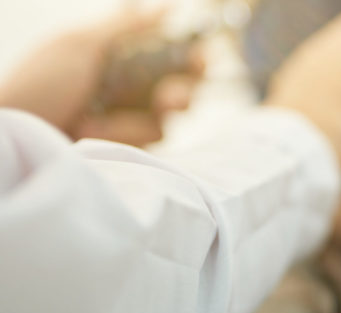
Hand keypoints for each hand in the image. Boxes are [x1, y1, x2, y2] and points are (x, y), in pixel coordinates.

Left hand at [0, 10, 201, 146]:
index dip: (194, 58)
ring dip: (134, 120)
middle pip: (184, 89)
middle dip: (181, 94)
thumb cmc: (39, 82)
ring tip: (94, 121)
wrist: (16, 130)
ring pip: (167, 120)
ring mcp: (129, 119)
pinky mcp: (126, 147)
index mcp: (123, 56)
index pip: (174, 54)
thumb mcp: (80, 44)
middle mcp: (132, 87)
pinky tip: (89, 132)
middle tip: (168, 100)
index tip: (200, 61)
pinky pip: (146, 143)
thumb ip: (126, 26)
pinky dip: (120, 136)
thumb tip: (167, 7)